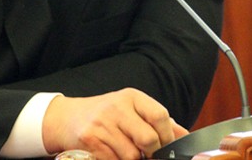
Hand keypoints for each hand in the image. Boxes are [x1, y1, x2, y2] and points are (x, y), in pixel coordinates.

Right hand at [42, 88, 187, 159]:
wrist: (67, 118)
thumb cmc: (106, 115)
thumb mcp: (131, 109)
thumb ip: (157, 121)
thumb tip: (184, 136)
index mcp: (132, 97)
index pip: (159, 116)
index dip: (168, 136)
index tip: (168, 147)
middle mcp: (117, 107)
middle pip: (148, 139)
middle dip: (153, 152)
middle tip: (149, 154)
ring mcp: (102, 124)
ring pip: (132, 155)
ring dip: (133, 159)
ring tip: (126, 152)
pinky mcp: (90, 140)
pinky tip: (112, 154)